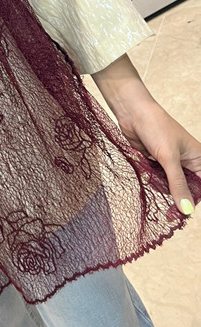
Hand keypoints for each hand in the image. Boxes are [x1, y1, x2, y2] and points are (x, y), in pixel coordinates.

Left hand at [116, 98, 200, 215]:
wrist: (132, 112)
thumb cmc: (156, 127)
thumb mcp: (169, 157)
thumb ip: (177, 184)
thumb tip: (186, 209)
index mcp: (198, 158)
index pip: (200, 187)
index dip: (193, 200)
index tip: (182, 214)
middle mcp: (186, 161)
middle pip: (185, 189)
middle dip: (175, 196)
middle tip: (167, 212)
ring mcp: (170, 162)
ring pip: (169, 185)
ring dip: (160, 185)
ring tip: (152, 175)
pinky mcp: (155, 161)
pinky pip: (156, 178)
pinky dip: (150, 178)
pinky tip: (145, 170)